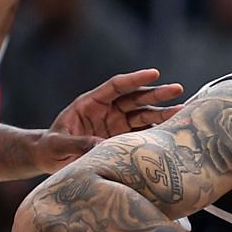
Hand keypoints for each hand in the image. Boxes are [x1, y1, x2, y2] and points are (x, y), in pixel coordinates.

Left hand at [29, 69, 184, 171]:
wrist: (50, 159)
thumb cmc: (50, 147)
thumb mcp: (58, 144)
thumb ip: (78, 143)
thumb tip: (101, 145)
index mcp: (90, 102)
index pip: (116, 86)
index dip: (135, 79)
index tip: (155, 73)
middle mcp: (107, 110)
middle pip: (135, 98)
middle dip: (156, 93)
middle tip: (177, 89)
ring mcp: (116, 124)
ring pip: (143, 115)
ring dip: (162, 113)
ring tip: (182, 112)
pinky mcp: (122, 140)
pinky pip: (142, 135)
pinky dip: (157, 133)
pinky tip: (173, 133)